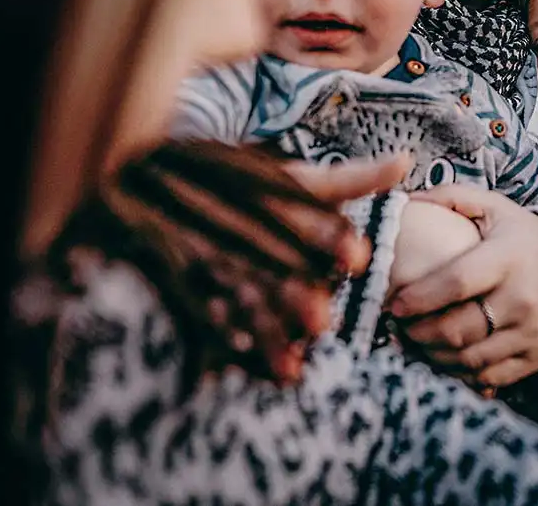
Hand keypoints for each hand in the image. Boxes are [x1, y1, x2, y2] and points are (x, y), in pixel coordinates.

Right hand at [106, 141, 406, 381]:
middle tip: (324, 321)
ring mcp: (181, 246)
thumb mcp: (285, 176)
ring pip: (223, 292)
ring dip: (255, 330)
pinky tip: (231, 375)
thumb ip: (345, 178)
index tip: (360, 255)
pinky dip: (210, 343)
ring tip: (292, 369)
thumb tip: (405, 161)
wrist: (131, 180)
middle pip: (257, 255)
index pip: (290, 204)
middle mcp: (213, 210)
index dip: (325, 230)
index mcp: (245, 180)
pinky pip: (186, 314)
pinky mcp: (159, 276)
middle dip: (289, 290)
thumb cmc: (228, 182)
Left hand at [387, 186, 537, 388]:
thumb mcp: (497, 208)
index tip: (394, 304)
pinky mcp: (536, 358)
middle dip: (418, 334)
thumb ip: (453, 197)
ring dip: (433, 356)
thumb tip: (408, 199)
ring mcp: (531, 333)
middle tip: (398, 328)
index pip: (457, 282)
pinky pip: (489, 377)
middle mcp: (522, 299)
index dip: (420, 297)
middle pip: (458, 329)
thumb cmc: (529, 240)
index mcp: (508, 258)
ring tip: (415, 343)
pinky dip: (460, 374)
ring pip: (469, 359)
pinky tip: (444, 359)